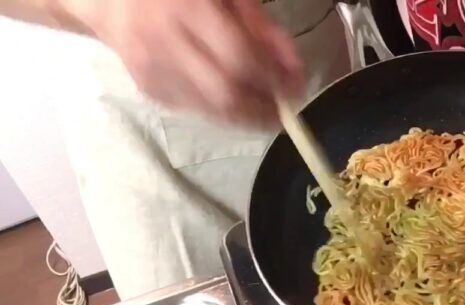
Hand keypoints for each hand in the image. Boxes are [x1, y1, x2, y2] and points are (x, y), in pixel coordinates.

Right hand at [60, 0, 303, 125]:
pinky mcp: (148, 89)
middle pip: (225, 94)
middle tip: (284, 112)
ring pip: (212, 110)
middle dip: (262, 111)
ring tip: (265, 108)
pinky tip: (230, 96)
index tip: (296, 90)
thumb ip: (262, 27)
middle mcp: (164, 41)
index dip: (272, 80)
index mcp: (186, 8)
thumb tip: (292, 69)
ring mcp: (152, 70)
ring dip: (246, 115)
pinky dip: (221, 109)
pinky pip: (196, 110)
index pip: (239, 59)